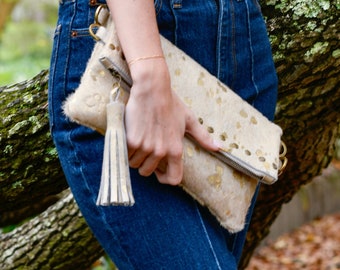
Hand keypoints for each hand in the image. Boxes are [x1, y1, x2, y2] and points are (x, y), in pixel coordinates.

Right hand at [125, 59, 218, 184]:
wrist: (152, 89)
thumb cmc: (171, 103)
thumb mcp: (189, 119)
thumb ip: (203, 136)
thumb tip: (218, 148)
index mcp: (176, 149)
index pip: (174, 178)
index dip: (165, 179)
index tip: (159, 173)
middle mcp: (161, 151)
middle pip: (147, 172)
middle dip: (145, 164)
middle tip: (145, 149)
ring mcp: (146, 147)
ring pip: (134, 164)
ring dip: (134, 156)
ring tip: (139, 140)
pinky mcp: (131, 141)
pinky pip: (125, 155)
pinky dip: (125, 149)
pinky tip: (131, 135)